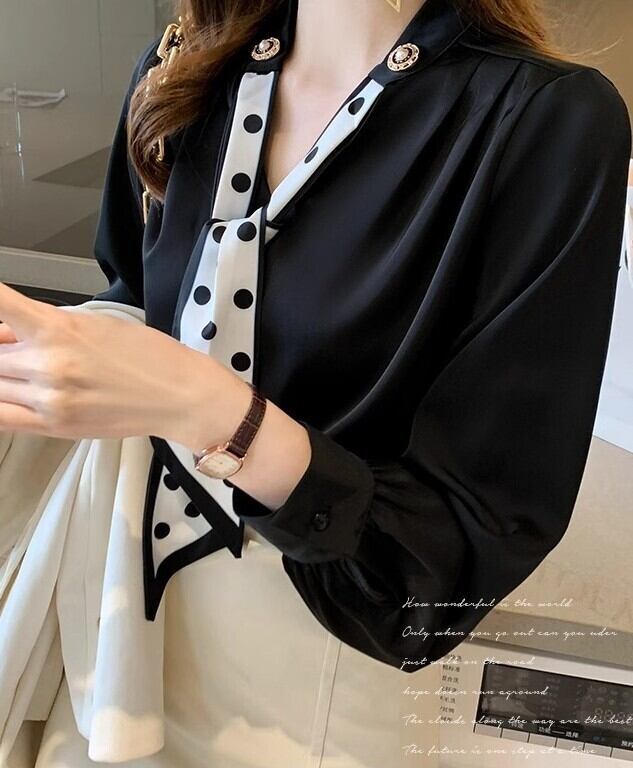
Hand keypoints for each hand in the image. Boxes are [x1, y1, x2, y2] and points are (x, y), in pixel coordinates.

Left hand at [0, 282, 243, 445]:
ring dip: (4, 375)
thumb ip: (47, 325)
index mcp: (58, 329)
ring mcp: (48, 398)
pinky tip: (13, 394)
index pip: (1, 306)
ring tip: (31, 373)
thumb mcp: (97, 323)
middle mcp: (47, 364)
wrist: (180, 396)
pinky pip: (0, 417)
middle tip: (20, 346)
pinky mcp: (54, 426)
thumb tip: (9, 331)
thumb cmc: (149, 356)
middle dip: (4, 348)